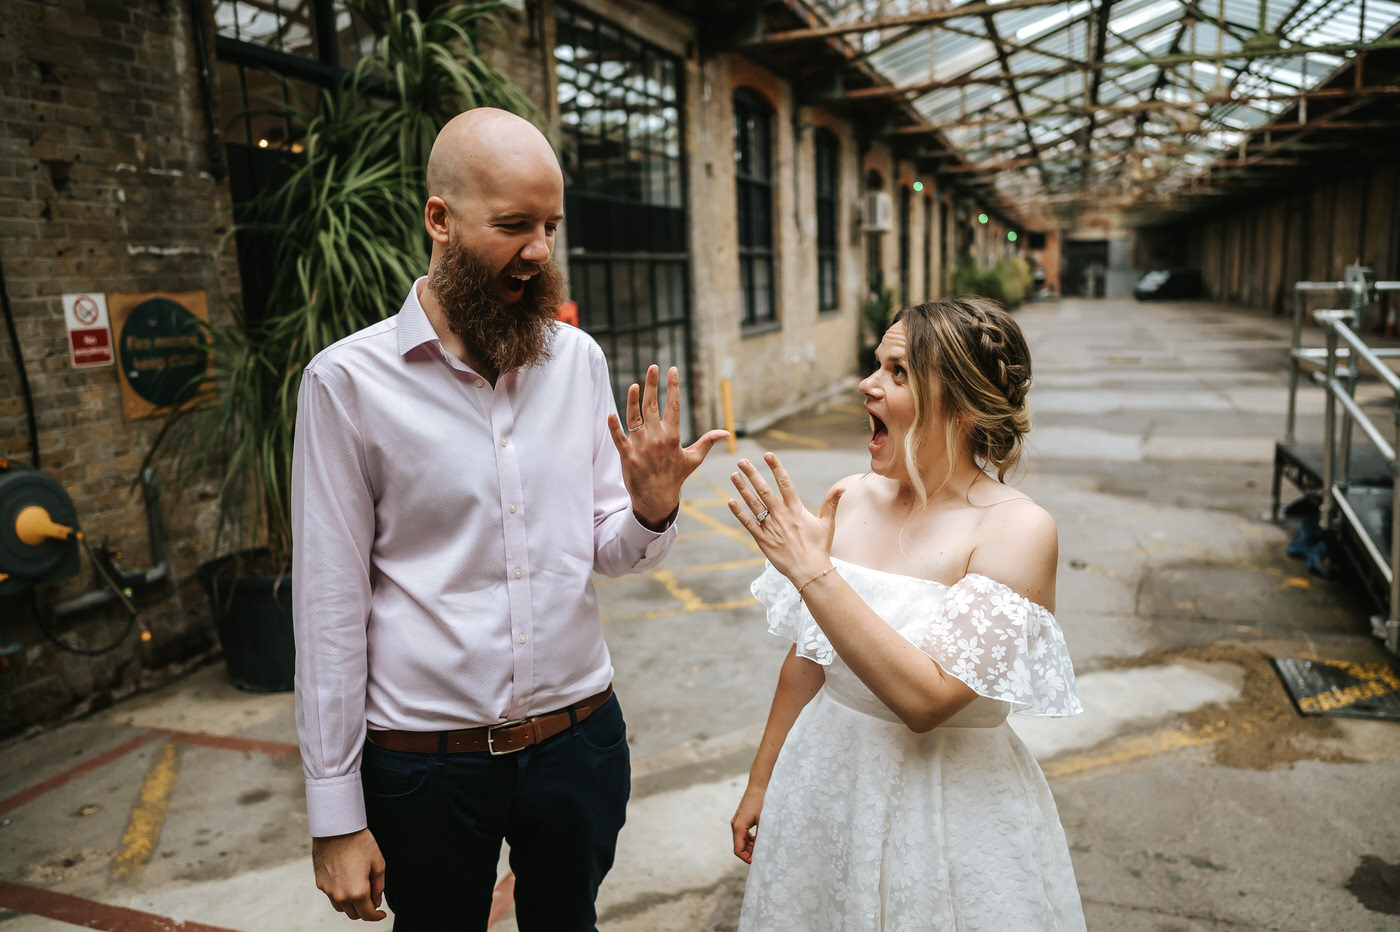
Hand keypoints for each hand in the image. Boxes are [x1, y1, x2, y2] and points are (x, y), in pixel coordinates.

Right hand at [312, 829, 386, 920]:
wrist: (336, 829)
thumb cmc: (359, 843)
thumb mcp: (378, 863)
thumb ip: (379, 886)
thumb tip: (376, 901)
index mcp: (358, 892)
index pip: (367, 915)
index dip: (376, 916)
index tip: (381, 913)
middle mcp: (341, 895)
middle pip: (354, 914)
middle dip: (364, 910)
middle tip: (372, 898)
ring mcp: (328, 891)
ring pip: (341, 908)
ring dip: (351, 904)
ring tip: (359, 887)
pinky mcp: (320, 883)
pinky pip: (332, 896)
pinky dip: (340, 895)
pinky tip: (347, 880)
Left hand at [608, 365, 728, 528]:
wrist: (657, 499)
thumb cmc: (675, 477)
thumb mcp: (694, 459)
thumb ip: (708, 442)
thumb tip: (727, 432)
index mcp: (672, 436)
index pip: (673, 405)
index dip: (673, 386)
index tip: (672, 369)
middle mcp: (656, 438)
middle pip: (652, 405)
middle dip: (652, 384)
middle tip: (653, 367)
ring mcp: (640, 446)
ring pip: (635, 418)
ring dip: (633, 400)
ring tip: (635, 385)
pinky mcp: (627, 455)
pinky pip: (619, 438)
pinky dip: (615, 426)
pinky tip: (611, 414)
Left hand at [728, 453, 843, 583]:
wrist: (809, 571)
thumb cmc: (819, 548)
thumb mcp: (828, 524)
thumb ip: (832, 503)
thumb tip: (843, 486)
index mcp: (796, 509)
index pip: (785, 483)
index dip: (776, 467)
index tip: (767, 454)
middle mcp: (781, 515)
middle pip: (764, 490)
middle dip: (752, 474)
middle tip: (742, 461)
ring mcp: (770, 527)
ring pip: (754, 504)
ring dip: (743, 488)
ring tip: (734, 475)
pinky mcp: (762, 540)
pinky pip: (748, 523)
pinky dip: (739, 512)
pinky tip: (730, 501)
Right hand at [731, 783, 765, 863]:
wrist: (759, 784)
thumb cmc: (762, 801)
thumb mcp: (764, 821)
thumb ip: (762, 836)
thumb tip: (764, 851)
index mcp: (739, 827)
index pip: (738, 850)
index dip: (746, 858)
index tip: (757, 862)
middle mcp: (735, 824)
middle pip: (739, 846)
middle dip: (749, 853)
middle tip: (763, 856)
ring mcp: (737, 821)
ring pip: (741, 840)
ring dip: (751, 846)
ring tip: (763, 847)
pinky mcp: (741, 817)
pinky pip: (743, 833)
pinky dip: (750, 838)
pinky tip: (760, 838)